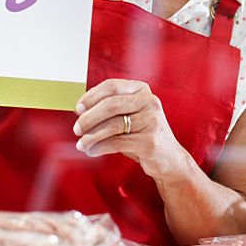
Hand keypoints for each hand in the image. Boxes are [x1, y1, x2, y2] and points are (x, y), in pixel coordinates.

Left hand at [73, 79, 188, 178]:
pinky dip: (100, 147)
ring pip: (112, 125)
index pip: (111, 86)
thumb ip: (110, 108)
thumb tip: (80, 109)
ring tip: (82, 144)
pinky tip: (92, 151)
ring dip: (91, 136)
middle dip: (88, 118)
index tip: (78, 109)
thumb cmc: (143, 135)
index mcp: (142, 90)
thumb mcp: (130, 115)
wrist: (169, 159)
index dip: (90, 97)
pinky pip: (117, 143)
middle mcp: (149, 102)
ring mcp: (152, 121)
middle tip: (76, 129)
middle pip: (110, 105)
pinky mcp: (150, 141)